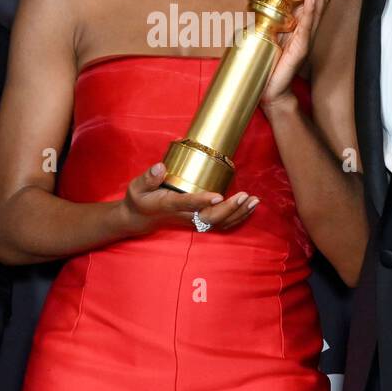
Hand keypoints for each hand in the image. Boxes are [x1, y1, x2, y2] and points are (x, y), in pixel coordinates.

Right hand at [119, 163, 258, 235]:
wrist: (140, 219)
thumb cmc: (140, 200)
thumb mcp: (137, 187)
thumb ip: (149, 178)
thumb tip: (161, 166)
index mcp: (168, 205)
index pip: (186, 204)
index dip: (202, 201)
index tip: (218, 196)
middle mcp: (184, 216)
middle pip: (210, 218)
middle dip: (229, 209)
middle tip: (246, 196)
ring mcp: (193, 221)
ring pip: (219, 223)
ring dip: (238, 214)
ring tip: (254, 201)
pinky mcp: (200, 221)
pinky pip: (221, 224)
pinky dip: (238, 217)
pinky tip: (250, 207)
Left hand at [262, 0, 343, 107]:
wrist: (272, 89)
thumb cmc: (274, 62)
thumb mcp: (276, 35)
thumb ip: (281, 20)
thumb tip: (277, 2)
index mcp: (303, 25)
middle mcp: (307, 30)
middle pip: (321, 0)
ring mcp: (305, 39)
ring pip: (316, 10)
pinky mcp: (299, 49)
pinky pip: (305, 27)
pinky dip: (309, 12)